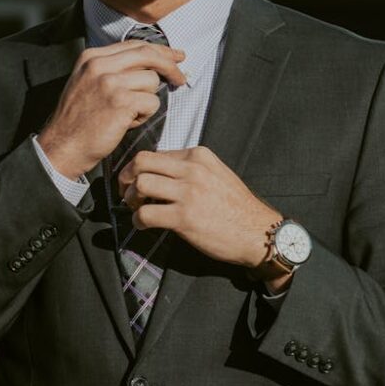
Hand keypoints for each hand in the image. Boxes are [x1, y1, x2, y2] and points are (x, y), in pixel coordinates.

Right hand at [37, 40, 186, 178]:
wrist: (62, 146)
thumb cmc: (78, 120)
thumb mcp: (87, 82)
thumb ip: (113, 69)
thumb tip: (151, 63)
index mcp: (92, 57)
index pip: (135, 45)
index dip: (160, 51)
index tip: (176, 57)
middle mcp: (100, 65)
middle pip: (148, 54)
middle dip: (170, 66)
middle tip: (180, 78)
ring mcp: (110, 82)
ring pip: (152, 81)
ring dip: (148, 100)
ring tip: (129, 113)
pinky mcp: (121, 102)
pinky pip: (152, 103)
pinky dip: (145, 115)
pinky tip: (128, 122)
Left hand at [118, 147, 285, 269]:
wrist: (258, 232)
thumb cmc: (236, 206)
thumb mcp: (217, 173)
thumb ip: (191, 168)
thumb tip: (160, 173)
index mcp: (199, 156)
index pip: (156, 153)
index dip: (139, 167)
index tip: (136, 180)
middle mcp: (192, 170)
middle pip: (142, 161)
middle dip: (126, 176)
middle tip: (127, 191)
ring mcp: (188, 193)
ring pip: (141, 184)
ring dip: (131, 198)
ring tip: (136, 208)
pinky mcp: (184, 218)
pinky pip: (146, 213)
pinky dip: (138, 220)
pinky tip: (143, 225)